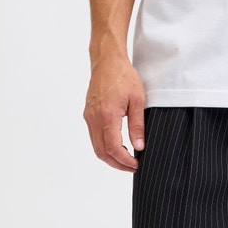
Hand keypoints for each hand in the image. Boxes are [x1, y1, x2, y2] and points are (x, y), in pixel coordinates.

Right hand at [83, 53, 144, 171]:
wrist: (107, 61)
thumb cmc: (124, 76)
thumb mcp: (137, 99)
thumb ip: (137, 125)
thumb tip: (139, 146)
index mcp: (107, 115)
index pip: (113, 148)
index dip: (124, 161)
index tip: (136, 164)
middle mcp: (94, 118)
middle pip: (101, 152)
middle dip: (117, 164)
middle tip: (132, 167)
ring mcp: (89, 116)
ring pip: (96, 146)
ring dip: (110, 157)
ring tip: (126, 159)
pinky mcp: (88, 114)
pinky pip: (94, 136)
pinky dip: (104, 146)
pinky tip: (116, 146)